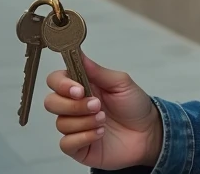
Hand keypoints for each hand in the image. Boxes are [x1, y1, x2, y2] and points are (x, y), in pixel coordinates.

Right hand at [44, 53, 162, 168]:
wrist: (148, 133)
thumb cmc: (134, 105)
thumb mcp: (120, 83)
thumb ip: (97, 71)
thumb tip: (78, 53)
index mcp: (81, 86)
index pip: (55, 81)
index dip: (62, 84)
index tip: (79, 90)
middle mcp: (74, 106)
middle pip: (51, 102)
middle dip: (73, 105)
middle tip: (96, 105)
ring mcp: (75, 127)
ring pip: (61, 123)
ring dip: (84, 121)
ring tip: (103, 120)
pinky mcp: (78, 147)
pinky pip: (66, 143)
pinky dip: (83, 137)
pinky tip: (99, 133)